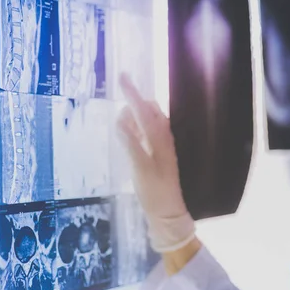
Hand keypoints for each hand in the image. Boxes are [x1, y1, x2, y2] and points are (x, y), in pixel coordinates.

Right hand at [116, 73, 187, 218]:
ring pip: (148, 120)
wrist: (168, 213)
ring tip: (125, 115)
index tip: (122, 76)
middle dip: (134, 101)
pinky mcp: (158, 153)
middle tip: (121, 96)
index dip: (132, 93)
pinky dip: (137, 126)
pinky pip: (147, 131)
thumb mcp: (140, 170)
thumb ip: (131, 144)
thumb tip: (121, 119)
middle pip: (148, 110)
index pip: (143, 110)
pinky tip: (130, 130)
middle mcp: (163, 137)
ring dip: (135, 114)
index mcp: (159, 138)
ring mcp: (161, 145)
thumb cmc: (154, 192)